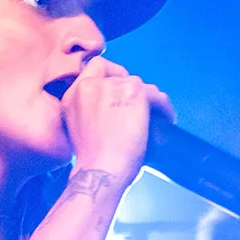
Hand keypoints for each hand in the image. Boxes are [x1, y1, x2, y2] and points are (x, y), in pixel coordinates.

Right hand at [62, 60, 173, 188]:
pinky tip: (166, 118)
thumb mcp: (77, 130)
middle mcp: (90, 85)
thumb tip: (108, 110)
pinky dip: (164, 107)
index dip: (111, 74)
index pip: (96, 68)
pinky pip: (156, 95)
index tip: (119, 86)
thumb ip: (87, 112)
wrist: (100, 172)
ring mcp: (112, 86)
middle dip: (130, 90)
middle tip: (138, 107)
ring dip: (148, 99)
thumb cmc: (92, 163)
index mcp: (73, 95)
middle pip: (120, 75)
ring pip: (139, 84)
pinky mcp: (134, 92)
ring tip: (155, 115)